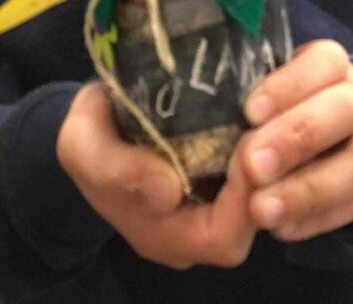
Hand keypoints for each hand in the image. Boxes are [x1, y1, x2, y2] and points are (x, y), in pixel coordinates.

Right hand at [58, 83, 255, 269]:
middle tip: (266, 126)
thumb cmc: (88, 136)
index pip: (221, 238)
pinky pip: (254, 171)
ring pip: (259, 193)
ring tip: (269, 117)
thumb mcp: (83, 145)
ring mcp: (211, 201)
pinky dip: (263, 145)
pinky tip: (264, 113)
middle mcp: (195, 228)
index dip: (243, 201)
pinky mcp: (221, 172)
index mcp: (161, 234)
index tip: (247, 147)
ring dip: (269, 158)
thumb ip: (117, 171)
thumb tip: (167, 190)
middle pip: (251, 220)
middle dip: (264, 175)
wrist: (93, 120)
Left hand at [239, 40, 352, 241]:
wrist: (341, 138)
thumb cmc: (282, 107)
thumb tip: (196, 131)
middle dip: (298, 136)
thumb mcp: (265, 88)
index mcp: (328, 66)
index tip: (250, 111)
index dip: (290, 85)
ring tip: (261, 210)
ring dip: (306, 190)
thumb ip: (237, 99)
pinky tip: (280, 228)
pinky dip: (316, 220)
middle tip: (252, 164)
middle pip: (345, 108)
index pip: (324, 60)